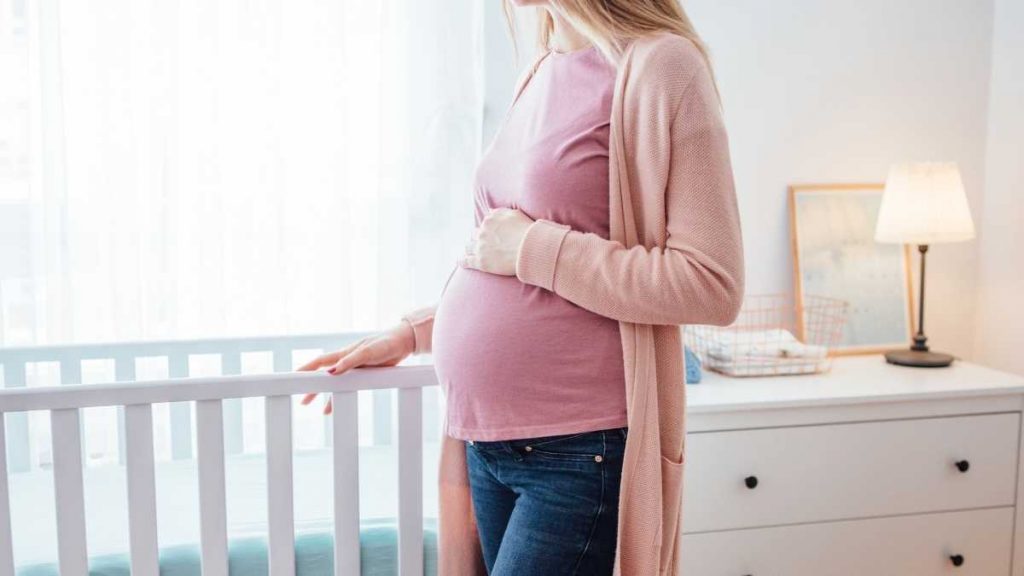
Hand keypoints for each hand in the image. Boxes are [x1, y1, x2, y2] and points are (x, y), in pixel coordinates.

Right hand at [298, 321, 414, 414]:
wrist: (402, 343)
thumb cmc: (385, 344)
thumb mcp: (367, 353)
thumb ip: (349, 361)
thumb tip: (330, 372)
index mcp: (344, 353)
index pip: (319, 362)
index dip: (306, 369)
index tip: (292, 377)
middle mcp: (346, 361)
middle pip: (323, 375)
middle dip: (312, 386)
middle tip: (302, 400)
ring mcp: (354, 368)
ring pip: (335, 384)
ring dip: (325, 395)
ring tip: (316, 408)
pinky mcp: (364, 374)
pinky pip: (348, 387)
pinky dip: (340, 397)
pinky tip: (335, 408)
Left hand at [459, 207, 533, 275]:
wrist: (530, 249)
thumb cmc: (526, 231)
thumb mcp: (514, 214)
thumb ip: (499, 212)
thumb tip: (489, 211)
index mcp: (489, 221)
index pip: (484, 225)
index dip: (487, 230)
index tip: (491, 235)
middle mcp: (482, 233)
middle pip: (474, 235)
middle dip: (477, 238)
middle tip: (483, 244)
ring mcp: (480, 248)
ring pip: (469, 247)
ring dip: (469, 248)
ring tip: (470, 252)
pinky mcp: (480, 262)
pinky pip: (466, 261)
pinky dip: (462, 261)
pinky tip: (461, 261)